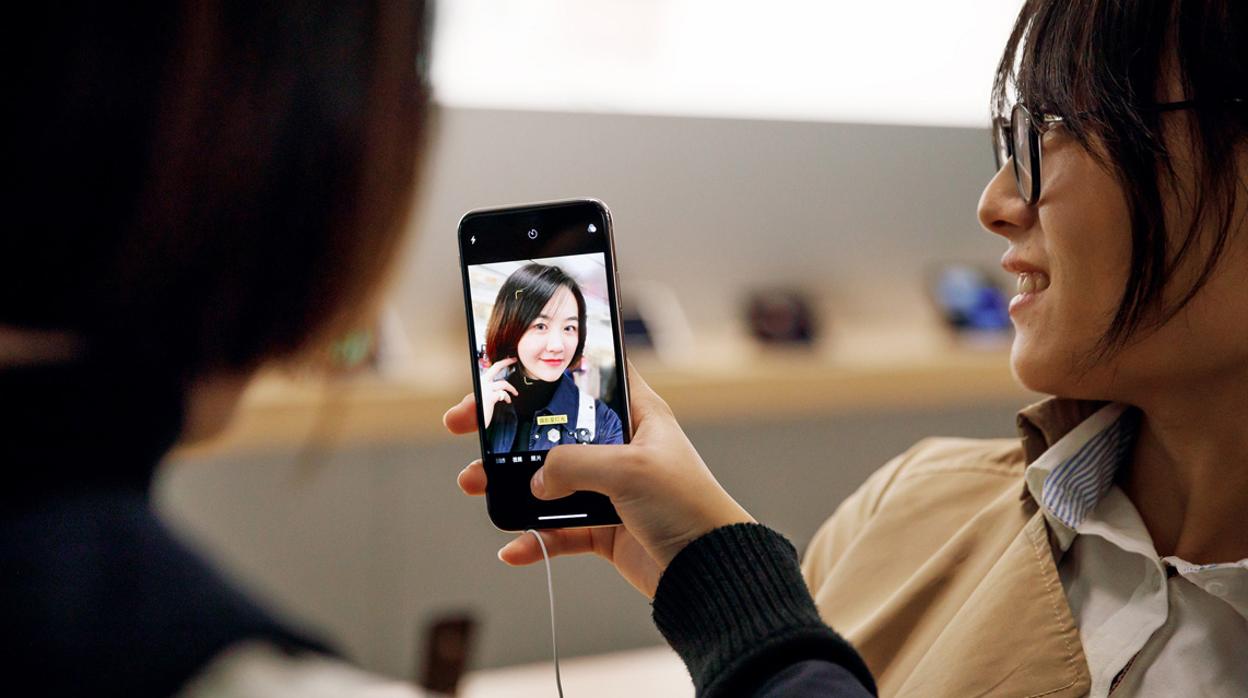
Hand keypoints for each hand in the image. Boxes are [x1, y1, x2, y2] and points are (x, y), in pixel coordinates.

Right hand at [444, 364, 753, 597]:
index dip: (545, 369)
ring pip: (547, 480)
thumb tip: (535, 479)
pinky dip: (534, 539)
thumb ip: (573, 463)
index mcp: (636, 414)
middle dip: (507, 429)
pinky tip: (513, 548)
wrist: (712, 570)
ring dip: (509, 483)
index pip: (585, 376)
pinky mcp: (606, 529)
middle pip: (552, 428)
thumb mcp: (627, 469)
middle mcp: (622, 446)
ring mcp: (612, 489)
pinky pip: (558, 531)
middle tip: (466, 427)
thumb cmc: (688, 505)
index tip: (503, 371)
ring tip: (474, 484)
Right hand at [478, 357, 517, 428]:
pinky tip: (508, 400)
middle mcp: (482, 382)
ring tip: (515, 393)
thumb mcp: (480, 395)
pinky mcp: (490, 397)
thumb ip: (488, 390)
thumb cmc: (473, 408)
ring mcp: (486, 389)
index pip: (492, 369)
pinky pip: (503, 394)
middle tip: (513, 359)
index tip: (509, 359)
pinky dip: (507, 397)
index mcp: (481, 381)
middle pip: (496, 367)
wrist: (465, 417)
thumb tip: (499, 389)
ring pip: (504, 383)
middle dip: (506, 361)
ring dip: (511, 388)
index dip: (502, 363)